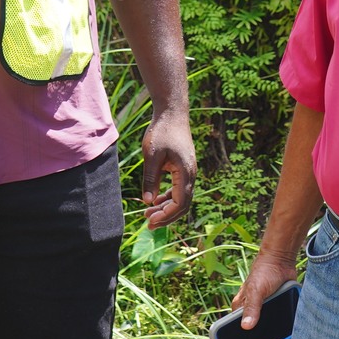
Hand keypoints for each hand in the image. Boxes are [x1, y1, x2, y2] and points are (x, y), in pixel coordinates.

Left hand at [139, 113, 195, 228]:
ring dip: (166, 209)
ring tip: (148, 215)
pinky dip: (168, 198)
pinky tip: (154, 201)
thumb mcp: (152, 155)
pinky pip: (179, 190)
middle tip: (148, 225)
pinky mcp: (184, 169)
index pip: (180, 203)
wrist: (172, 114)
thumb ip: (150, 178)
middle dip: (166, 217)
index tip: (150, 220)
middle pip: (183, 205)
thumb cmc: (162, 132)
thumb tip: (148, 202)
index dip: (166, 215)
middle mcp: (190, 175)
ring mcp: (189, 172)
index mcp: (185, 173)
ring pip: (181, 199)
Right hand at [230, 246, 300, 338]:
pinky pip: (281, 331)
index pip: (236, 336)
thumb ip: (252, 308)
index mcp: (240, 313)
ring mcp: (266, 317)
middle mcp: (252, 317)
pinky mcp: (279, 315)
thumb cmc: (263, 272)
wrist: (282, 261)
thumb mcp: (256, 289)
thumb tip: (246, 327)